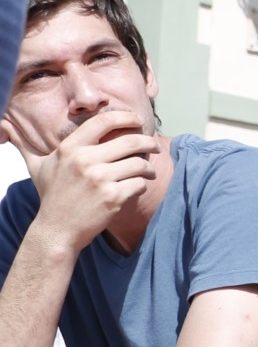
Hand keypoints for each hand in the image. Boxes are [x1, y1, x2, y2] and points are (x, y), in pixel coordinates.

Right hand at [7, 107, 156, 251]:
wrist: (56, 230)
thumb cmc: (51, 196)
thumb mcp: (37, 167)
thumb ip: (25, 146)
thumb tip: (4, 128)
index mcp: (70, 149)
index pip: (104, 121)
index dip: (127, 117)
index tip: (138, 120)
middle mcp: (84, 161)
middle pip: (130, 140)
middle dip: (148, 142)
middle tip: (154, 146)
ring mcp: (99, 179)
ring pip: (139, 163)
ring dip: (148, 167)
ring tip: (148, 171)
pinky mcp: (112, 197)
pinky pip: (139, 184)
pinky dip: (142, 185)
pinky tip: (136, 187)